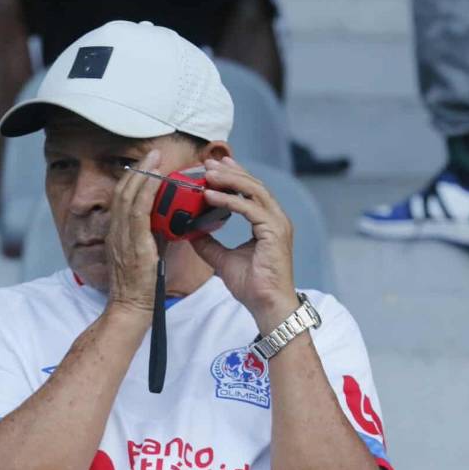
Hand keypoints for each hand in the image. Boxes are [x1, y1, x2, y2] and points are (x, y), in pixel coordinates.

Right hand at [104, 149, 162, 317]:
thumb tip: (172, 220)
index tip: (147, 164)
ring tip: (154, 158)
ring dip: (142, 174)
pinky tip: (155, 181)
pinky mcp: (132, 243)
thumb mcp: (147, 254)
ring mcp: (122, 236)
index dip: (134, 178)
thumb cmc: (140, 286)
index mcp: (118, 233)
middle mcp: (116, 231)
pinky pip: (137, 211)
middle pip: (123, 191)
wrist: (130, 307)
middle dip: (138, 169)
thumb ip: (156, 235)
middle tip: (153, 153)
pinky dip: (145, 192)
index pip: (123, 198)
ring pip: (128, 196)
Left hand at [189, 157, 298, 331]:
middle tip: (208, 163)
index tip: (215, 167)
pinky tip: (210, 196)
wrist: (267, 306)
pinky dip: (228, 200)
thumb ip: (209, 244)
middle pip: (253, 184)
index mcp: (267, 222)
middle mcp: (275, 219)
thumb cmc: (253, 286)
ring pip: (253, 190)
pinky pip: (249, 208)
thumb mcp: (223, 260)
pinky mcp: (274, 232)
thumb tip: (191, 232)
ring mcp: (277, 224)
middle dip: (230, 171)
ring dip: (229, 179)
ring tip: (208, 174)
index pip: (251, 191)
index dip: (234, 176)